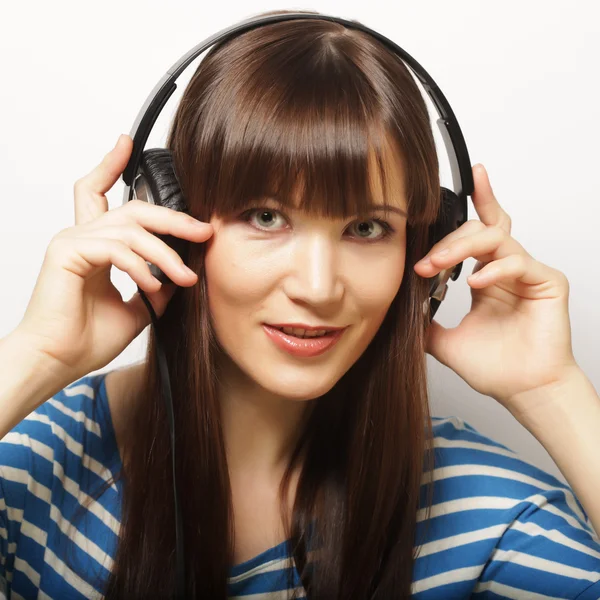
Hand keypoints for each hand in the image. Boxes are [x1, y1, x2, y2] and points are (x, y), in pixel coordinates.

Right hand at [15, 134, 212, 383]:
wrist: (58, 362)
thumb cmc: (88, 338)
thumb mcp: (137, 307)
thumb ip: (156, 285)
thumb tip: (181, 274)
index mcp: (94, 245)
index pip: (99, 194)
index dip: (110, 166)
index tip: (127, 144)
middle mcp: (82, 236)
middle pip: (132, 208)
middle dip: (173, 217)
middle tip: (202, 230)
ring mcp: (72, 241)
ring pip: (132, 228)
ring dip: (166, 255)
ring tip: (185, 278)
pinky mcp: (67, 252)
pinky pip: (116, 247)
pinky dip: (141, 266)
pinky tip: (153, 286)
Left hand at [414, 163, 578, 413]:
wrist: (521, 392)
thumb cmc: (494, 367)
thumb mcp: (443, 340)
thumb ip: (424, 320)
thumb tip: (396, 309)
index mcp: (485, 277)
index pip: (474, 233)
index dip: (459, 213)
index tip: (428, 216)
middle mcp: (505, 270)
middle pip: (479, 229)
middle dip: (447, 241)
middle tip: (424, 262)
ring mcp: (527, 274)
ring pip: (496, 237)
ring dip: (461, 248)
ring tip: (436, 267)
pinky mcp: (547, 282)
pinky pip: (519, 262)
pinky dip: (493, 270)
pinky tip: (474, 284)